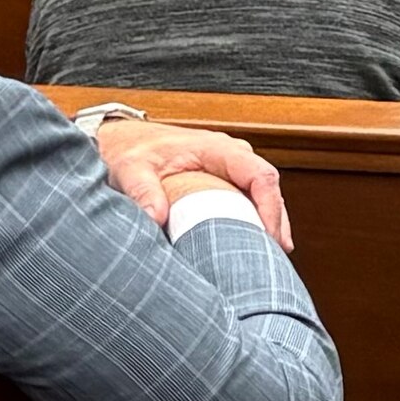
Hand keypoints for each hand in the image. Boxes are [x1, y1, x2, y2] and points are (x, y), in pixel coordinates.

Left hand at [92, 115, 292, 248]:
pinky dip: (258, 220)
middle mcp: (231, 155)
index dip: (271, 208)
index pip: (261, 175)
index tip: (269, 237)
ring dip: (270, 224)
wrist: (123, 142)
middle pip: (269, 189)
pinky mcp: (225, 179)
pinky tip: (257, 244)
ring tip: (272, 258)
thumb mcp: (132, 169)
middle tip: (274, 258)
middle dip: (276, 223)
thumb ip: (143, 191)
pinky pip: (251, 198)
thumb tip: (156, 217)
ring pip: (264, 195)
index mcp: (217, 148)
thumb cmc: (132, 151)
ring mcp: (230, 167)